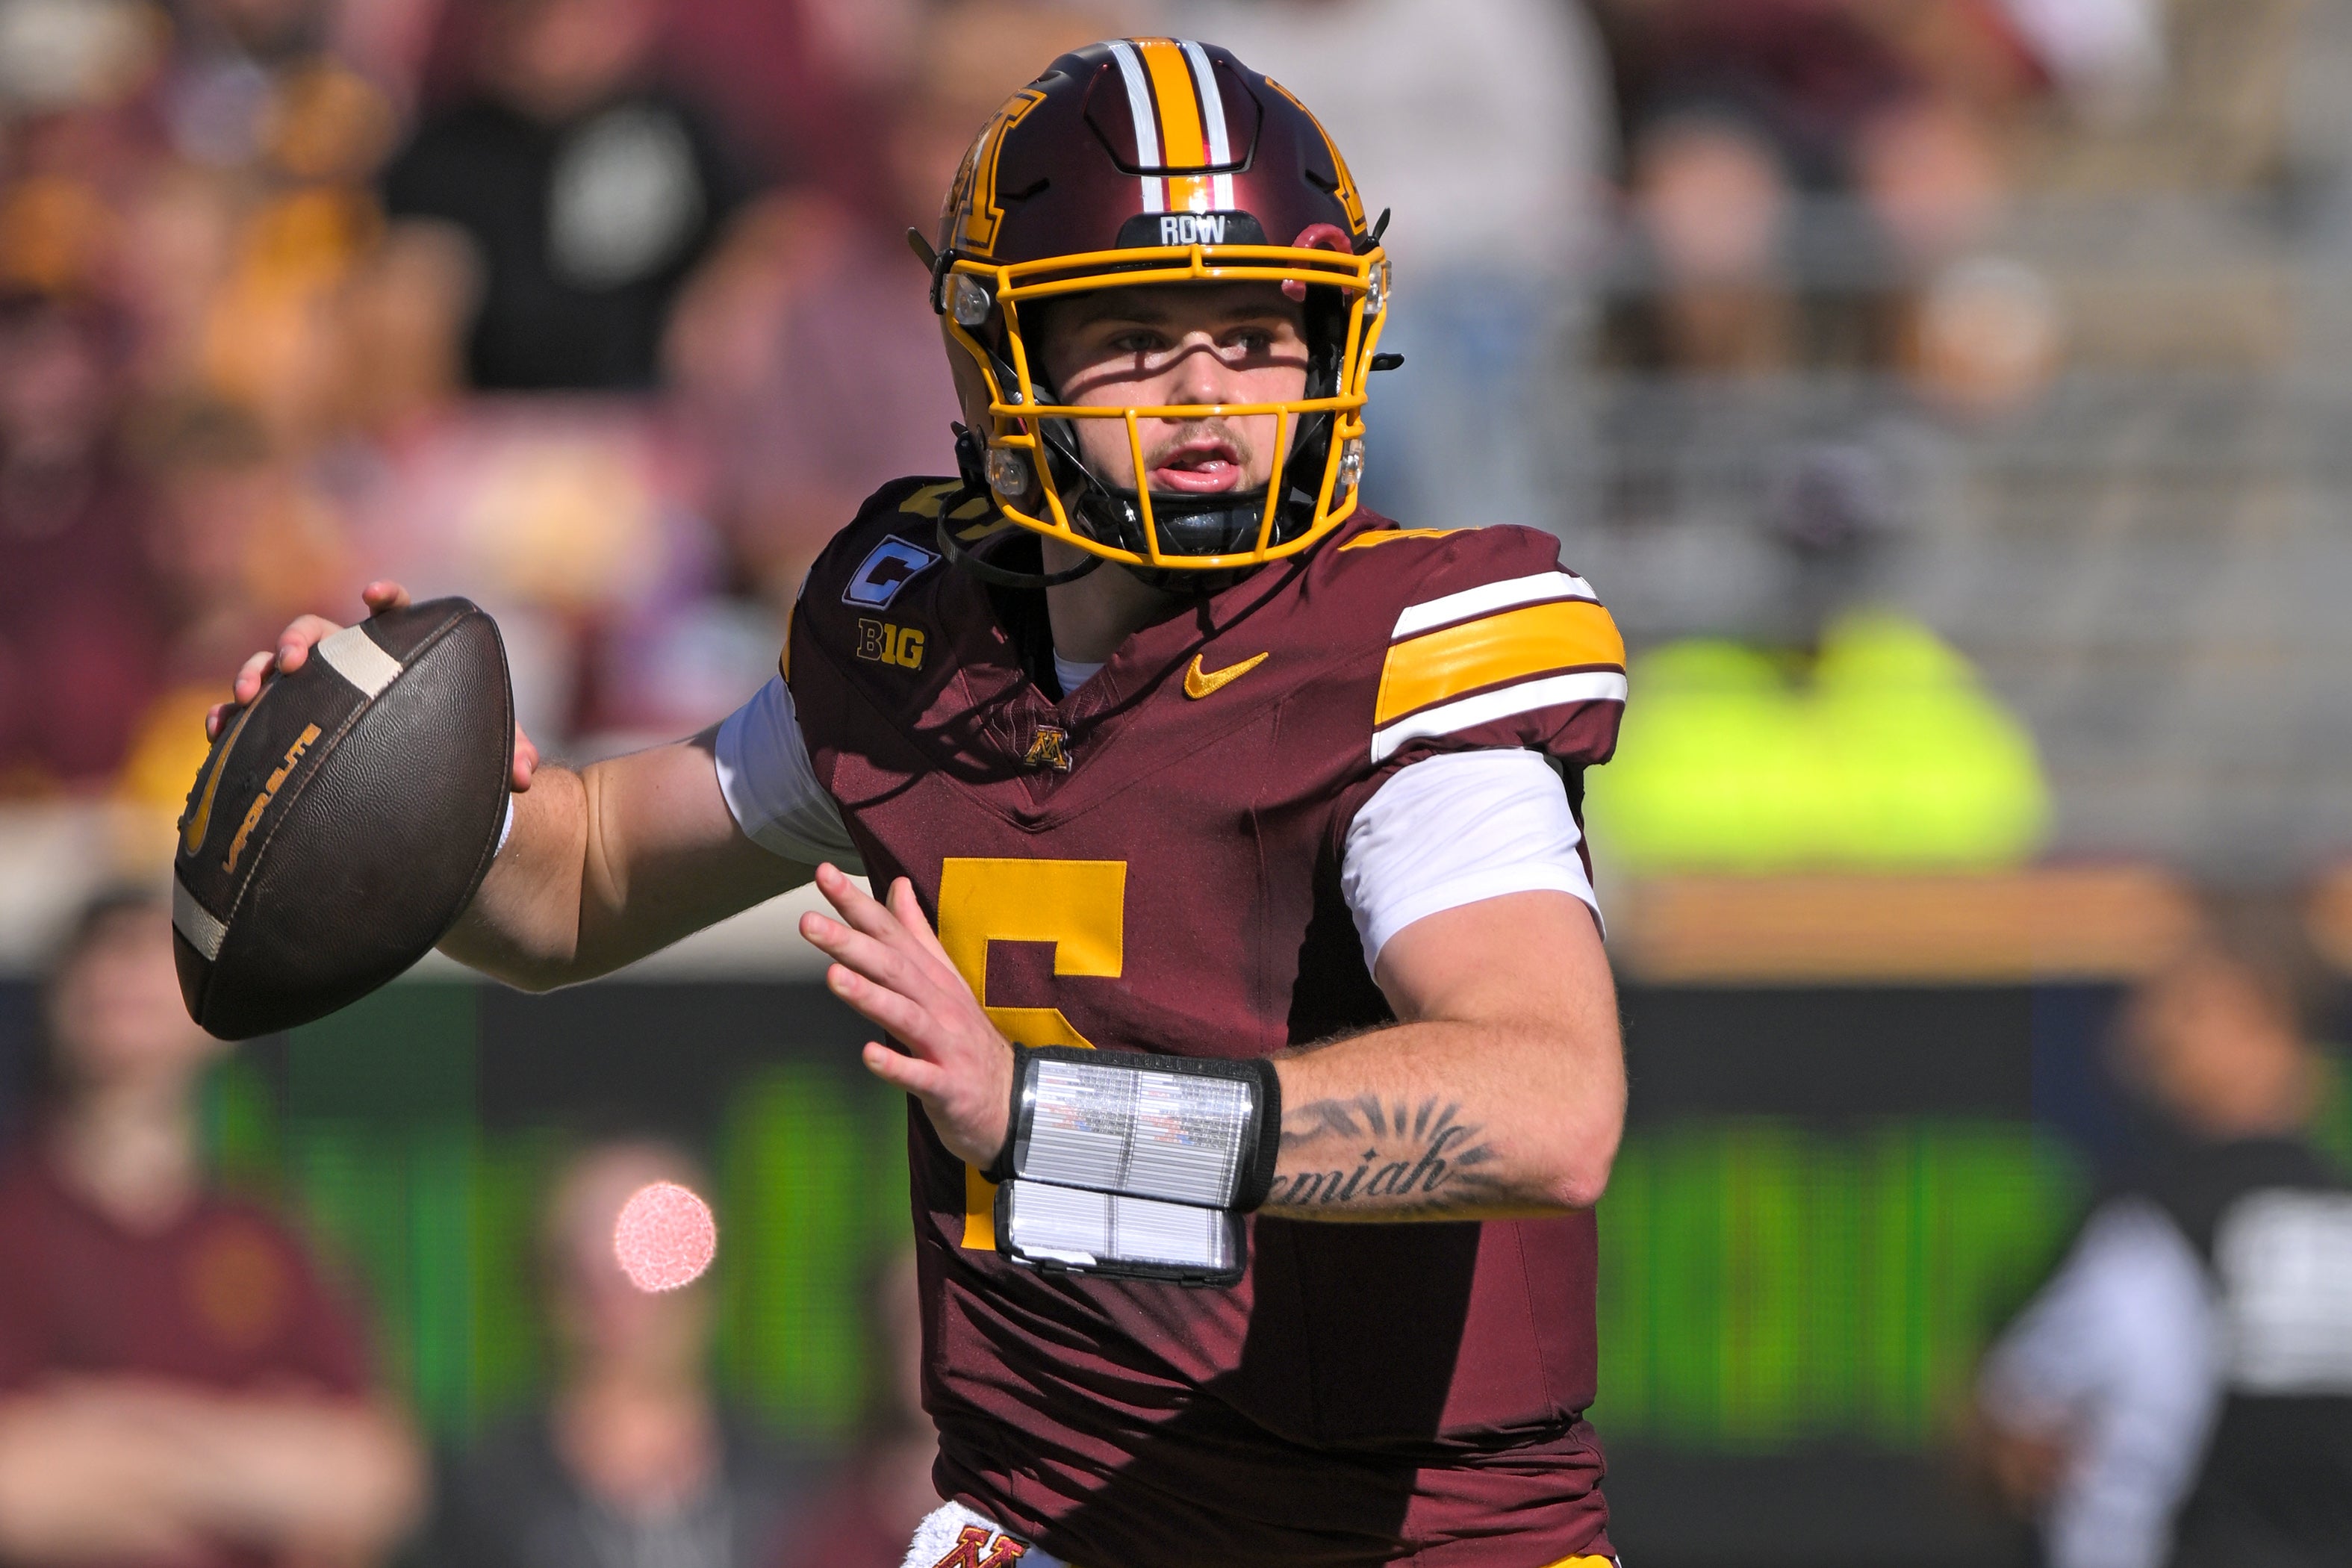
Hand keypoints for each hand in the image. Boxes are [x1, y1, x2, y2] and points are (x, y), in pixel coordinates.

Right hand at [205, 581, 538, 791]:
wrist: (419, 777)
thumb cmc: (452, 744)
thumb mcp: (483, 747)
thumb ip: (510, 751)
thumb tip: (528, 777)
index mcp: (398, 652)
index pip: (394, 615)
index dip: (386, 599)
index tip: (375, 596)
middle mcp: (349, 661)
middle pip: (318, 631)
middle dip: (300, 637)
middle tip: (296, 659)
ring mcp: (311, 689)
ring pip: (274, 667)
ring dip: (256, 671)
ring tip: (248, 694)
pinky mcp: (284, 722)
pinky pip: (249, 716)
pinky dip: (231, 718)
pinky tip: (218, 731)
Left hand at [799, 863, 1013, 1167]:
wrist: (1014, 1098)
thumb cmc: (966, 1037)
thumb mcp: (944, 978)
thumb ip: (917, 933)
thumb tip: (897, 886)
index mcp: (934, 977)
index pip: (891, 932)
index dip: (857, 904)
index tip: (824, 874)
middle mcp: (939, 1004)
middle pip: (893, 967)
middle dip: (851, 943)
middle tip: (808, 922)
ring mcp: (945, 1044)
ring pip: (905, 1015)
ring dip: (869, 995)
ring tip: (833, 976)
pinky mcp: (948, 1086)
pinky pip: (919, 1075)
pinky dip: (895, 1065)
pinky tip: (868, 1054)